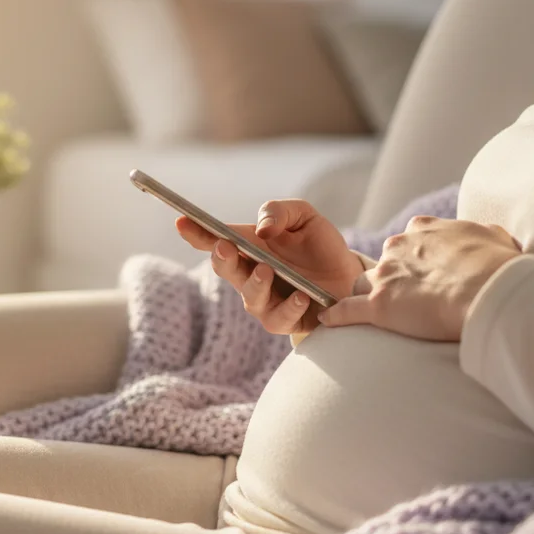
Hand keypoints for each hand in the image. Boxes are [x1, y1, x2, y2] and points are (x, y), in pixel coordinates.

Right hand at [176, 199, 363, 335]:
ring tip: (266, 270)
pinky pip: (280, 319)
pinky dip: (290, 308)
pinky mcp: (285, 321)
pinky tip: (301, 297)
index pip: (215, 239)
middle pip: (226, 268)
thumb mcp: (305, 217)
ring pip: (250, 297)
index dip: (196, 232)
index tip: (182, 221)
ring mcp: (265, 300)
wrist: (351, 277)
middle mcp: (250, 275)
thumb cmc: (320, 246)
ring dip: (254, 283)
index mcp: (249, 247)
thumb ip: (280, 212)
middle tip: (225, 246)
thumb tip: (263, 228)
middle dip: (222, 258)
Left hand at [318, 216, 522, 341]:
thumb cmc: (500, 266)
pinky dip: (336, 316)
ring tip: (375, 313)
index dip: (417, 259)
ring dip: (367, 295)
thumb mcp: (497, 238)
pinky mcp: (378, 305)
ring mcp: (386, 275)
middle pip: (385, 262)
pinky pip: (346, 310)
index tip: (427, 273)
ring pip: (363, 283)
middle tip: (411, 298)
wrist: (490, 290)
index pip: (410, 240)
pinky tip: (327, 321)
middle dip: (394, 278)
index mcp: (424, 229)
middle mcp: (399, 246)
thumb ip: (485, 236)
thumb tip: (491, 239)